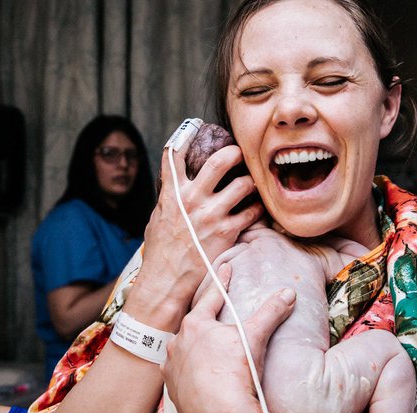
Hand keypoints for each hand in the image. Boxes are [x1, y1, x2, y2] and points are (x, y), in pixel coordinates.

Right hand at [139, 135, 263, 309]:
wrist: (167, 281)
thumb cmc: (160, 252)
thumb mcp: (157, 218)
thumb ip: (170, 198)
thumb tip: (177, 184)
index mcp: (172, 193)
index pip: (175, 154)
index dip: (187, 135)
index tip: (196, 127)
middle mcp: (192, 200)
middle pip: (220, 161)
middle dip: (235, 152)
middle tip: (240, 153)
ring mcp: (212, 215)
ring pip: (244, 184)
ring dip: (251, 181)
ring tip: (252, 183)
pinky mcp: (228, 232)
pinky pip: (253, 211)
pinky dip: (258, 208)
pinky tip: (257, 208)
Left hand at [161, 264, 295, 412]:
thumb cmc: (236, 372)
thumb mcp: (255, 337)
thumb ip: (271, 312)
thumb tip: (288, 293)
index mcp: (195, 325)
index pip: (212, 296)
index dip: (222, 282)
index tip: (226, 268)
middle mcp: (178, 343)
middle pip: (193, 325)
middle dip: (203, 319)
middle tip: (213, 315)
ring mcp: (173, 368)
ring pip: (182, 351)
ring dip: (192, 348)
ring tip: (204, 349)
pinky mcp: (173, 392)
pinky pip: (180, 376)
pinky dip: (188, 373)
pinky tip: (195, 375)